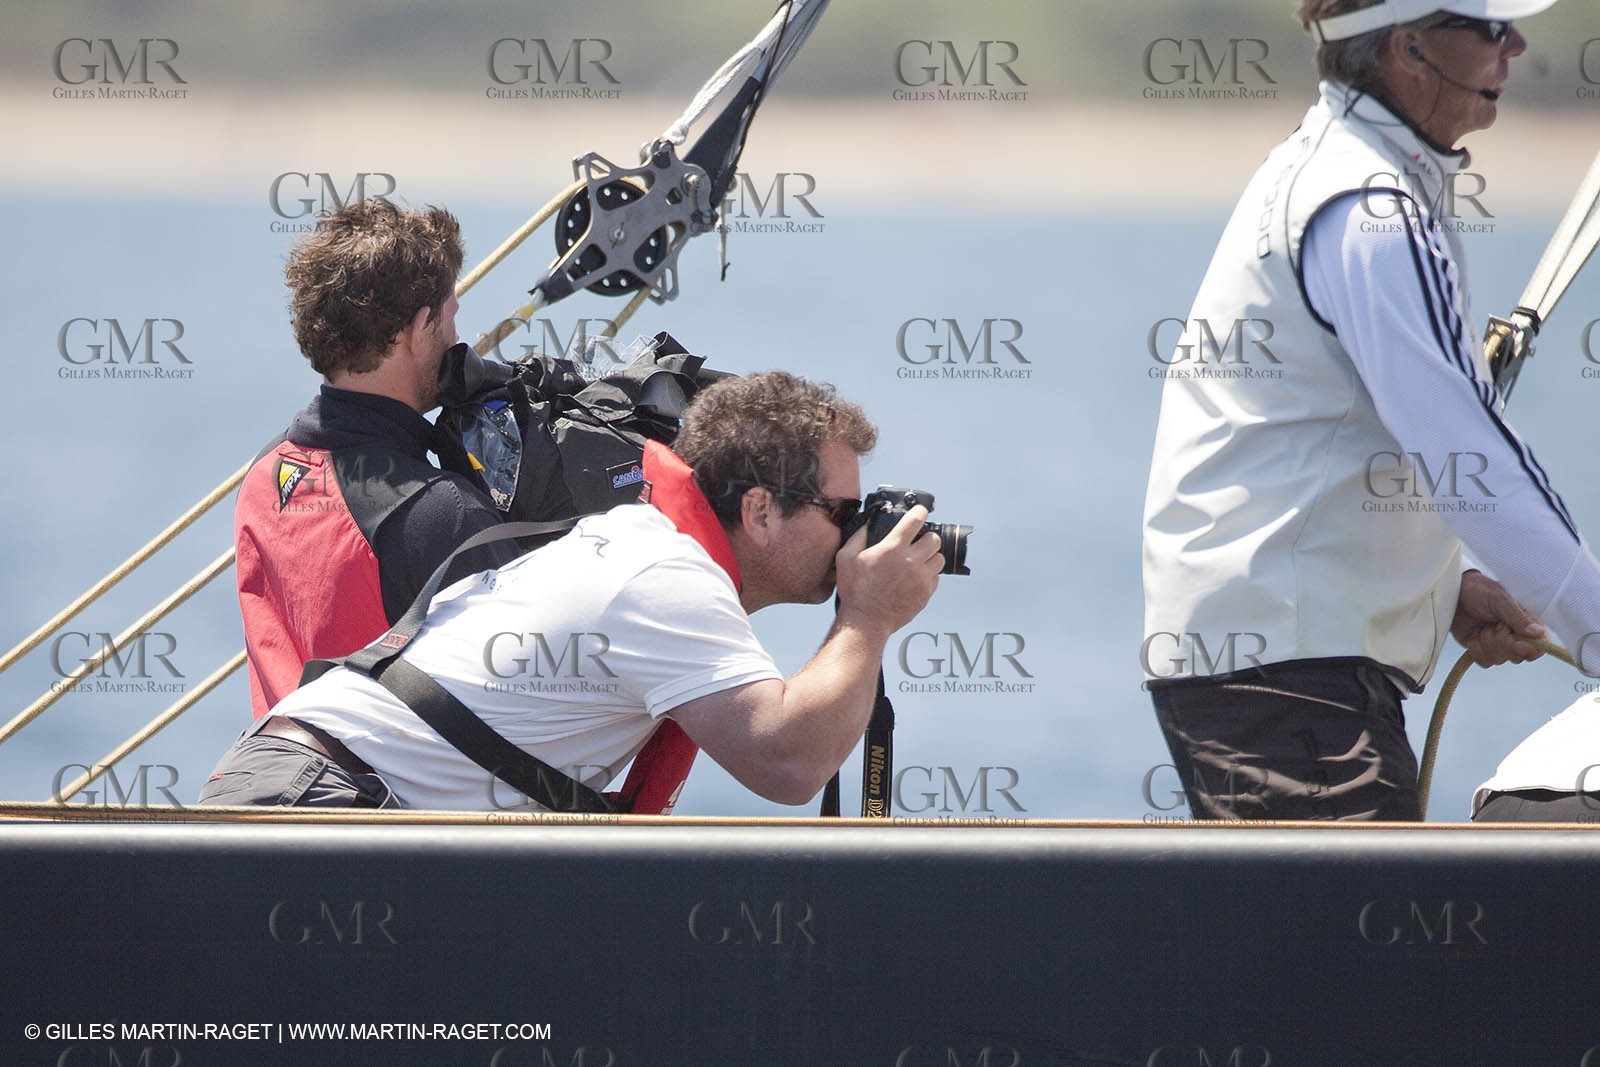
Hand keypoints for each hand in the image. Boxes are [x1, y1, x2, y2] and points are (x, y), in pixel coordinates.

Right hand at [834, 505, 942, 637]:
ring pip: (939, 559)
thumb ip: (858, 536)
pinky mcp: (925, 594)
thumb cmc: (855, 590)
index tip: (920, 511)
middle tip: (918, 541)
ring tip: (918, 561)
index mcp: (892, 548)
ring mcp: (921, 578)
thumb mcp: (846, 557)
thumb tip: (868, 522)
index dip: (920, 512)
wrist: (866, 621)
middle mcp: (911, 561)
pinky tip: (915, 578)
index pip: (915, 520)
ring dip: (930, 556)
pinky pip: (936, 578)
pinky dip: (928, 575)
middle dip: (927, 537)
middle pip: (934, 539)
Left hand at [1450, 570, 1545, 666]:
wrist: (1451, 594)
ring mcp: (1498, 644)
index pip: (1539, 645)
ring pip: (1499, 659)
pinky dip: (1476, 649)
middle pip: (1518, 656)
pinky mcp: (1482, 649)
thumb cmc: (1478, 590)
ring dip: (1486, 643)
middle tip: (1492, 626)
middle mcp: (1514, 636)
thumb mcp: (1499, 599)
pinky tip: (1473, 635)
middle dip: (1501, 643)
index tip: (1518, 644)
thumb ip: (1518, 617)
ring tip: (1481, 627)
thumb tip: (1539, 633)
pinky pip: (1484, 661)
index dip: (1530, 649)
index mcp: (1525, 622)